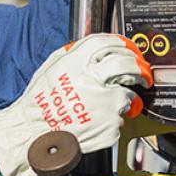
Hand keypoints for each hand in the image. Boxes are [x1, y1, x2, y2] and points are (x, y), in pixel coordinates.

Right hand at [0, 33, 152, 175]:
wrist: (33, 133)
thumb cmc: (40, 102)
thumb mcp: (53, 67)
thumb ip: (76, 53)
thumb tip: (97, 48)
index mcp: (78, 62)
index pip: (110, 43)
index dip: (123, 44)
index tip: (129, 50)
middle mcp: (93, 80)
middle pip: (128, 64)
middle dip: (140, 68)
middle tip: (142, 75)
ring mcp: (105, 104)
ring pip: (128, 95)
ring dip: (123, 98)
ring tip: (106, 105)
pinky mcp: (111, 126)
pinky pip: (118, 119)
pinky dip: (111, 119)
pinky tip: (96, 120)